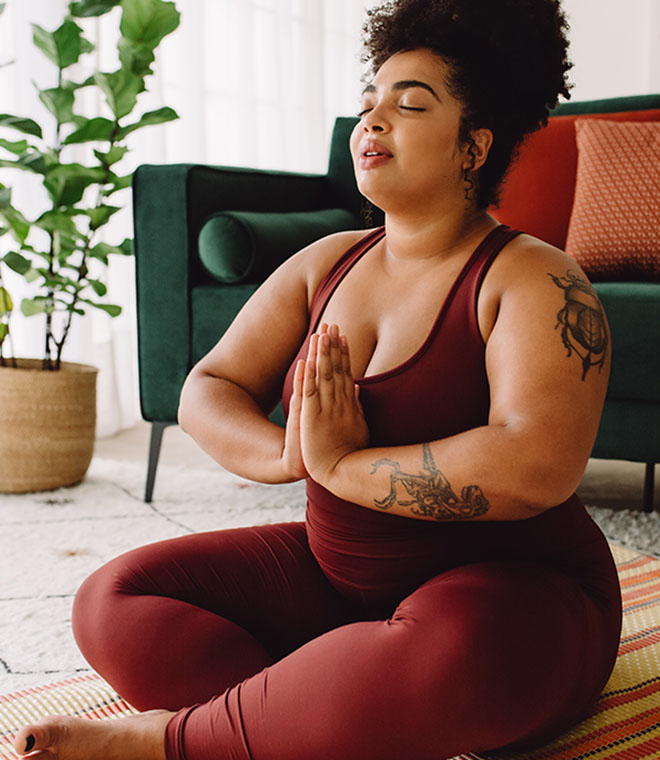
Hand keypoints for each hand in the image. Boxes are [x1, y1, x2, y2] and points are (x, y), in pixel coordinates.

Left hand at [299, 323, 368, 484]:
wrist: (343, 473)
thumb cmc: (353, 454)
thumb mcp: (359, 426)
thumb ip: (357, 405)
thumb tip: (356, 387)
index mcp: (350, 404)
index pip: (346, 372)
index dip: (344, 353)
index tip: (342, 336)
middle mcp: (340, 403)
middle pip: (336, 369)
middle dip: (333, 346)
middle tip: (332, 325)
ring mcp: (327, 409)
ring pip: (323, 376)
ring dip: (322, 354)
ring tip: (321, 334)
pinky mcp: (312, 418)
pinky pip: (310, 392)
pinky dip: (308, 376)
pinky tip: (306, 361)